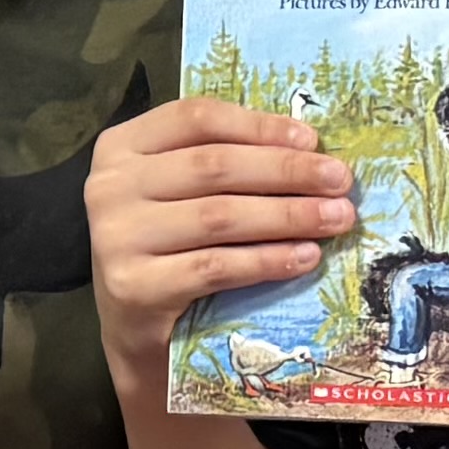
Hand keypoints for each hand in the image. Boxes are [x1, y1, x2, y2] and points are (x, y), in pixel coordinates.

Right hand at [85, 98, 357, 390]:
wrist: (134, 330)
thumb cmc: (169, 248)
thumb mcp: (180, 192)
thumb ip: (222, 163)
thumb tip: (309, 148)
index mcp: (121, 146)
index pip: (195, 118)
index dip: (258, 126)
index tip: (313, 140)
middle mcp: (108, 186)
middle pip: (212, 165)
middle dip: (286, 171)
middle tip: (340, 180)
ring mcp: (116, 237)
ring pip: (218, 216)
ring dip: (287, 215)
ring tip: (336, 218)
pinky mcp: (133, 287)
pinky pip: (215, 267)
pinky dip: (267, 260)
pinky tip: (306, 257)